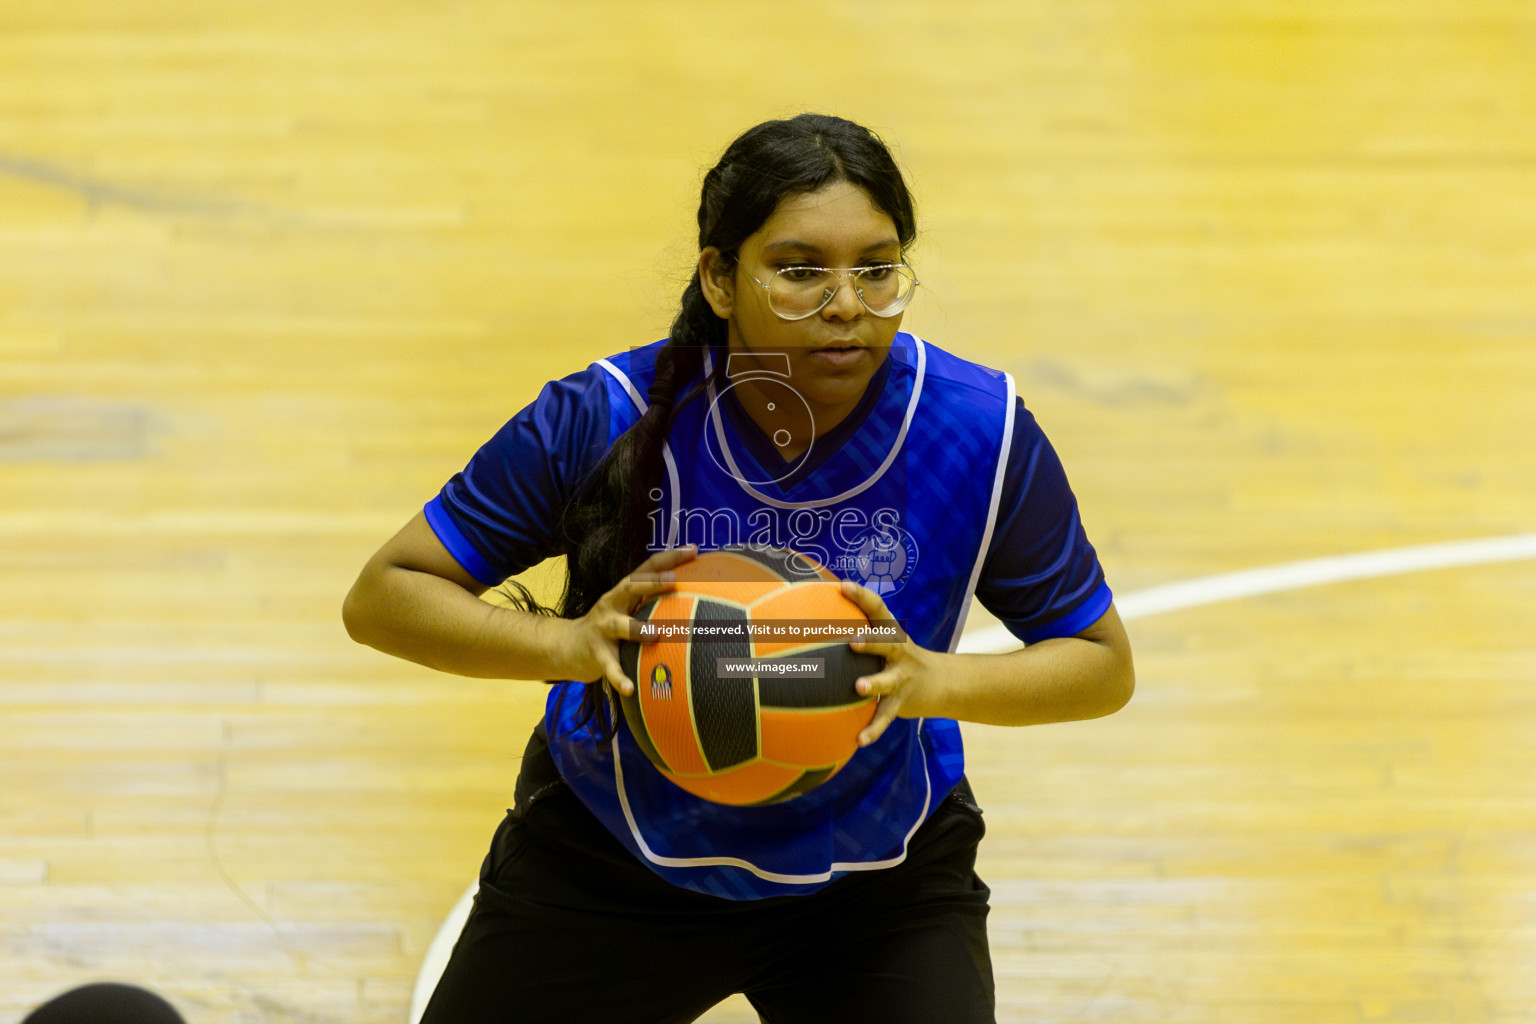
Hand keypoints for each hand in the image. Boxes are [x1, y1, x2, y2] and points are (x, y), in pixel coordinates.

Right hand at [562, 545, 696, 695]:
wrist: (567, 647)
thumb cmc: (609, 626)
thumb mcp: (627, 608)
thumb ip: (652, 599)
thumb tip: (695, 595)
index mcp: (624, 592)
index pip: (647, 568)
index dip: (669, 557)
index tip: (693, 550)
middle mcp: (612, 605)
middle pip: (631, 587)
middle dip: (652, 583)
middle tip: (674, 581)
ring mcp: (603, 629)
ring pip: (621, 627)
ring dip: (638, 629)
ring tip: (655, 635)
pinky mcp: (597, 655)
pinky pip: (610, 667)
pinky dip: (620, 678)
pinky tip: (631, 688)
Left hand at [839, 579, 943, 746]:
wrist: (942, 682)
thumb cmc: (897, 656)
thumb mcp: (885, 638)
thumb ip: (859, 627)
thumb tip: (814, 607)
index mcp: (891, 633)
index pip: (878, 610)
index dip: (862, 597)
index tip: (843, 586)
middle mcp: (899, 652)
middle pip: (887, 643)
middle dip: (871, 641)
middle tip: (853, 641)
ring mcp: (902, 678)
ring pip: (888, 681)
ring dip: (874, 684)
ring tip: (858, 688)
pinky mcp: (901, 702)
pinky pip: (885, 716)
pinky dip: (874, 729)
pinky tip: (859, 740)